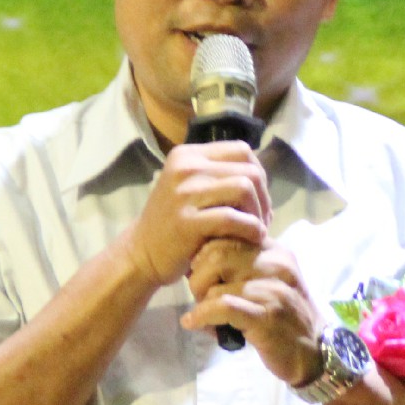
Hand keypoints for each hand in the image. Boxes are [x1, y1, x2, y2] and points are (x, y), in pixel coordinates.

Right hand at [119, 143, 268, 289]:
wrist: (141, 253)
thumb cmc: (173, 223)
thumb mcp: (191, 188)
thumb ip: (220, 177)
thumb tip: (261, 177)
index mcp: (189, 155)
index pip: (242, 150)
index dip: (260, 175)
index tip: (259, 200)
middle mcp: (185, 167)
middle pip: (248, 171)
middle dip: (264, 198)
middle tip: (262, 220)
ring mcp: (183, 193)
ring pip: (244, 189)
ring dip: (259, 213)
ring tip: (257, 230)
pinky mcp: (186, 221)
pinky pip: (232, 218)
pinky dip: (251, 229)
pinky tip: (252, 239)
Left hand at [182, 241, 320, 384]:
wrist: (314, 352)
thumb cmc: (284, 317)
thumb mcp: (268, 281)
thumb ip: (243, 265)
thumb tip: (198, 259)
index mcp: (275, 250)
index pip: (228, 233)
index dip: (205, 253)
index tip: (201, 273)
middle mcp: (276, 264)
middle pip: (217, 254)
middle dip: (198, 277)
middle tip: (199, 296)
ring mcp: (273, 290)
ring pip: (217, 283)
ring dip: (201, 301)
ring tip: (202, 314)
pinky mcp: (267, 316)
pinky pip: (223, 307)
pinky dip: (202, 316)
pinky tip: (195, 323)